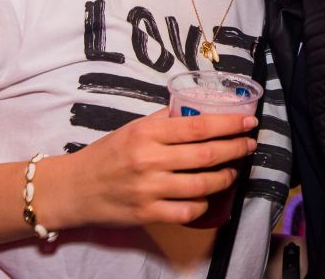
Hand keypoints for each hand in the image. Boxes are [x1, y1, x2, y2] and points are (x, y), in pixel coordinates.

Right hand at [61, 108, 256, 227]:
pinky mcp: (147, 214)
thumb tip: (198, 109)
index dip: (229, 124)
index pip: (198, 126)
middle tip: (250, 144)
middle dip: (236, 148)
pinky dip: (204, 204)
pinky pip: (187, 211)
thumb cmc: (107, 154)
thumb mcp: (133, 128)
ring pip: (202, 184)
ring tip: (234, 170)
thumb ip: (164, 120)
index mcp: (147, 133)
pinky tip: (208, 196)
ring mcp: (149, 189)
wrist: (74, 189)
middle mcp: (150, 160)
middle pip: (206, 154)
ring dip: (226, 177)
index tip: (248, 121)